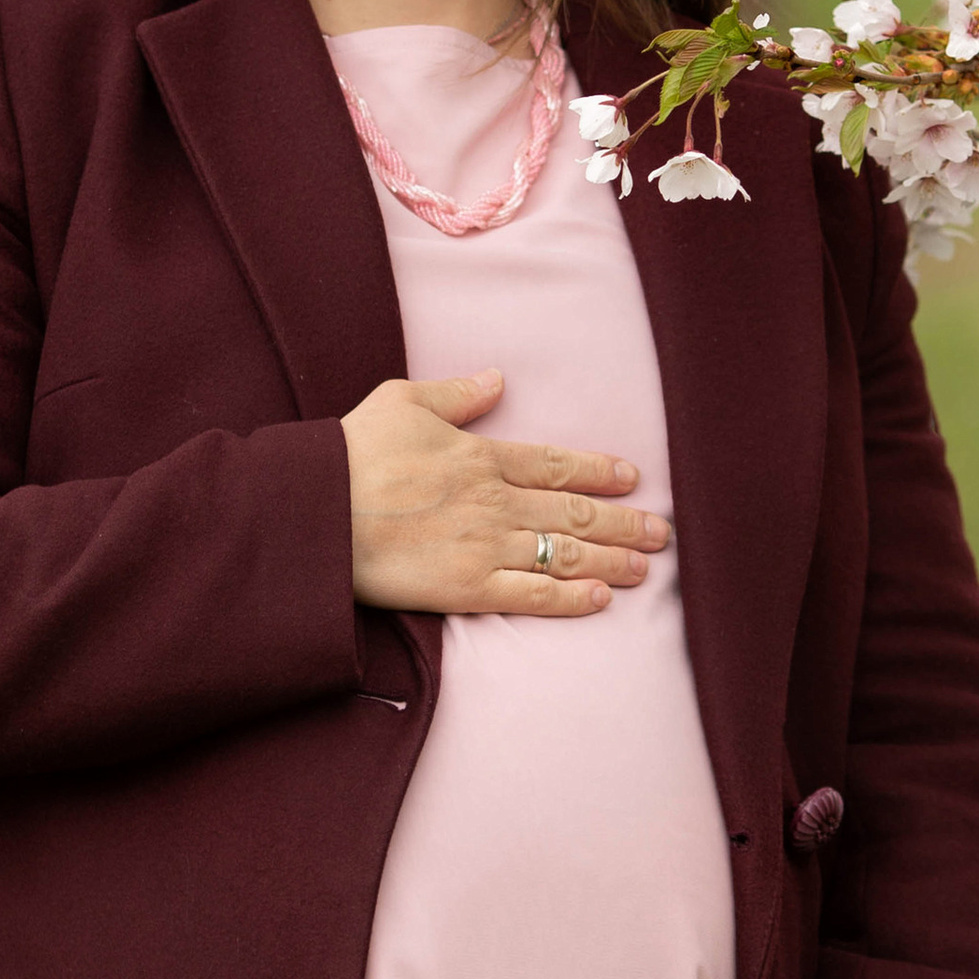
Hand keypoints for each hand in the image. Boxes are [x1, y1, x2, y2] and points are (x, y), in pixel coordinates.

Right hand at [340, 369, 671, 617]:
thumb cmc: (352, 452)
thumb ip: (455, 393)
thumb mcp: (402, 401)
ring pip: (564, 553)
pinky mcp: (467, 587)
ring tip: (644, 568)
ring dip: (610, 559)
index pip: (555, 464)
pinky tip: (600, 598)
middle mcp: (494, 501)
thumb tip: (496, 380)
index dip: (598, 471)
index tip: (632, 478)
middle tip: (661, 532)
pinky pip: (532, 594)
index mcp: (480, 456)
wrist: (318, 510)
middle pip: (573, 511)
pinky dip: (570, 597)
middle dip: (623, 522)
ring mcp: (485, 546)